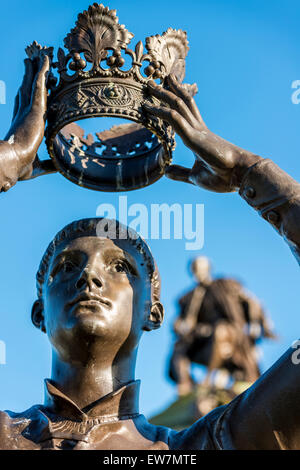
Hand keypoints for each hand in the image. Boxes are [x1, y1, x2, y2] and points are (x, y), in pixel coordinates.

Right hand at [0, 50, 55, 191]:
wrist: (12, 164)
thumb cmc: (20, 168)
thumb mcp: (38, 166)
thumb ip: (49, 165)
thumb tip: (59, 167)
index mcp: (22, 126)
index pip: (24, 104)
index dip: (26, 93)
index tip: (27, 83)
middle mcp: (23, 114)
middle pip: (27, 89)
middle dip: (29, 75)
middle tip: (31, 60)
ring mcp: (28, 111)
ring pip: (33, 84)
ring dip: (36, 69)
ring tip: (38, 54)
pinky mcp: (34, 109)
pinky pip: (40, 86)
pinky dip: (42, 73)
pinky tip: (46, 61)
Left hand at [144, 75, 260, 191]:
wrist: (239, 176)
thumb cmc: (222, 176)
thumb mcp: (195, 176)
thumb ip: (180, 173)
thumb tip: (166, 171)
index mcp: (199, 136)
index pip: (186, 113)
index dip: (176, 100)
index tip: (165, 90)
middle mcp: (198, 129)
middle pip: (181, 103)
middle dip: (168, 91)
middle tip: (153, 81)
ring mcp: (196, 132)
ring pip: (178, 106)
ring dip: (163, 95)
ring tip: (150, 84)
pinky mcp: (194, 137)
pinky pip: (176, 120)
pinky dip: (163, 112)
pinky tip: (150, 108)